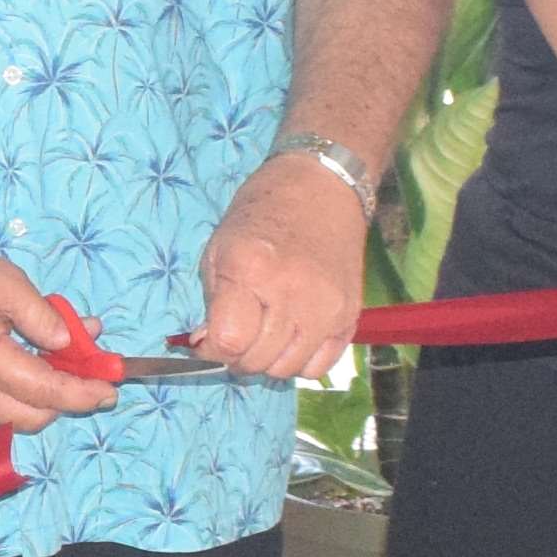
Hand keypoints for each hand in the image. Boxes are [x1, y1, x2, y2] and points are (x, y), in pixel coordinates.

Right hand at [0, 237, 110, 432]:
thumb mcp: (3, 281)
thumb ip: (43, 315)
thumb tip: (73, 341)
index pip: (47, 392)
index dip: (84, 392)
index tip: (111, 387)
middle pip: (31, 418)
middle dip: (65, 401)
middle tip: (87, 371)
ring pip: (10, 413)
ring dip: (39, 393)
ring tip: (54, 352)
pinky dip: (13, 387)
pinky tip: (21, 354)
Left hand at [191, 154, 370, 381]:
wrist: (322, 187)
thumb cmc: (263, 212)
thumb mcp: (220, 247)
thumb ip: (212, 302)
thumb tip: (207, 346)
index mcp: (252, 271)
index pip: (228, 342)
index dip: (211, 349)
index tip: (208, 340)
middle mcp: (292, 294)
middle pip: (257, 361)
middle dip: (236, 357)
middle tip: (235, 337)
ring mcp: (326, 308)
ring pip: (287, 370)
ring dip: (268, 362)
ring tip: (263, 336)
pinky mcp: (350, 316)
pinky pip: (320, 367)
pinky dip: (300, 362)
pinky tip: (292, 338)